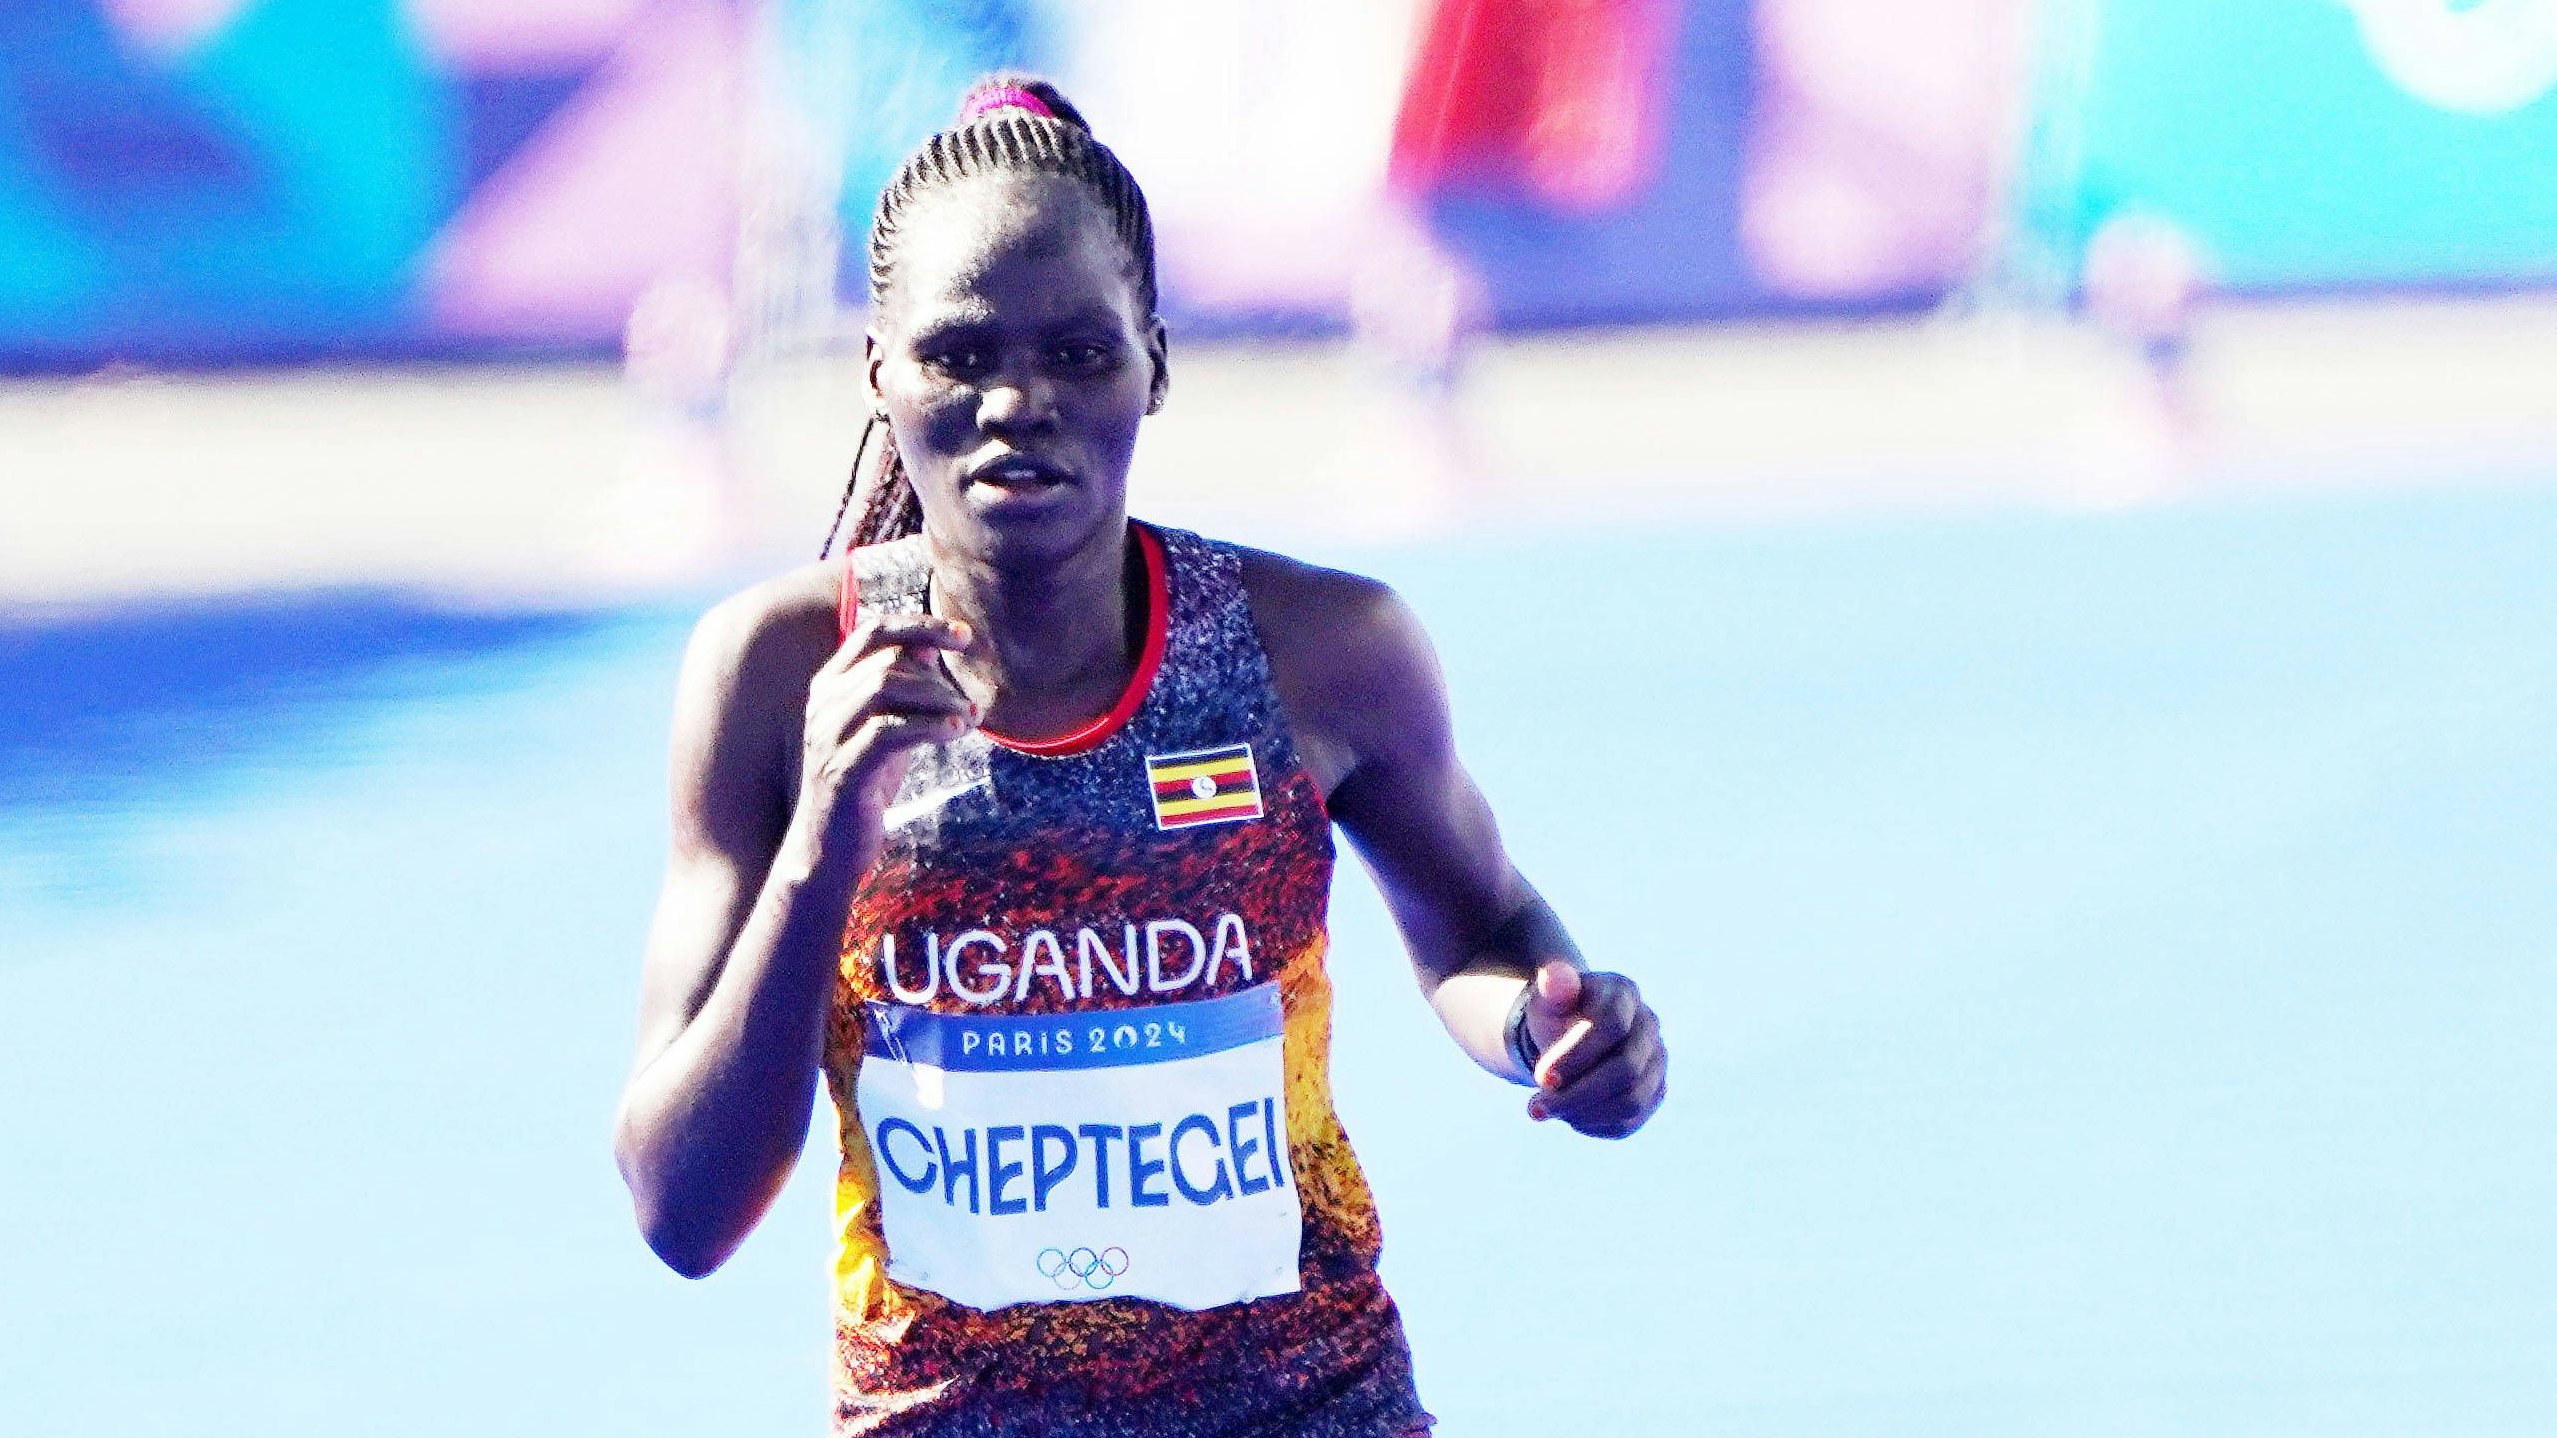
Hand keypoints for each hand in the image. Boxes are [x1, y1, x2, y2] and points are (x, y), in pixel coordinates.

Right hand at [799, 612, 976, 869]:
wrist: (830, 845)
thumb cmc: (864, 780)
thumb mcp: (887, 725)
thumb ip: (904, 687)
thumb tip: (930, 645)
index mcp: (831, 684)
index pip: (873, 632)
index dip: (920, 625)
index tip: (965, 636)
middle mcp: (824, 703)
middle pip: (887, 661)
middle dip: (939, 679)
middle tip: (972, 706)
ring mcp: (828, 735)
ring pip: (885, 687)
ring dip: (939, 699)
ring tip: (969, 719)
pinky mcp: (842, 768)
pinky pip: (886, 731)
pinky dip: (928, 726)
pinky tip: (955, 732)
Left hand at [1522, 960, 1665, 1137]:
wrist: (1574, 1030)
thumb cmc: (1559, 1011)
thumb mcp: (1548, 996)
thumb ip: (1552, 986)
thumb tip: (1552, 978)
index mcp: (1624, 994)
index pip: (1611, 1025)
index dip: (1577, 1055)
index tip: (1541, 1078)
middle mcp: (1649, 1026)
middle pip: (1626, 1070)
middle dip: (1577, 1094)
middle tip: (1534, 1108)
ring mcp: (1657, 1061)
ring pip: (1632, 1101)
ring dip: (1584, 1113)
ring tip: (1546, 1111)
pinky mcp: (1654, 1092)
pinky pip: (1630, 1121)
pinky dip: (1594, 1125)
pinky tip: (1567, 1116)